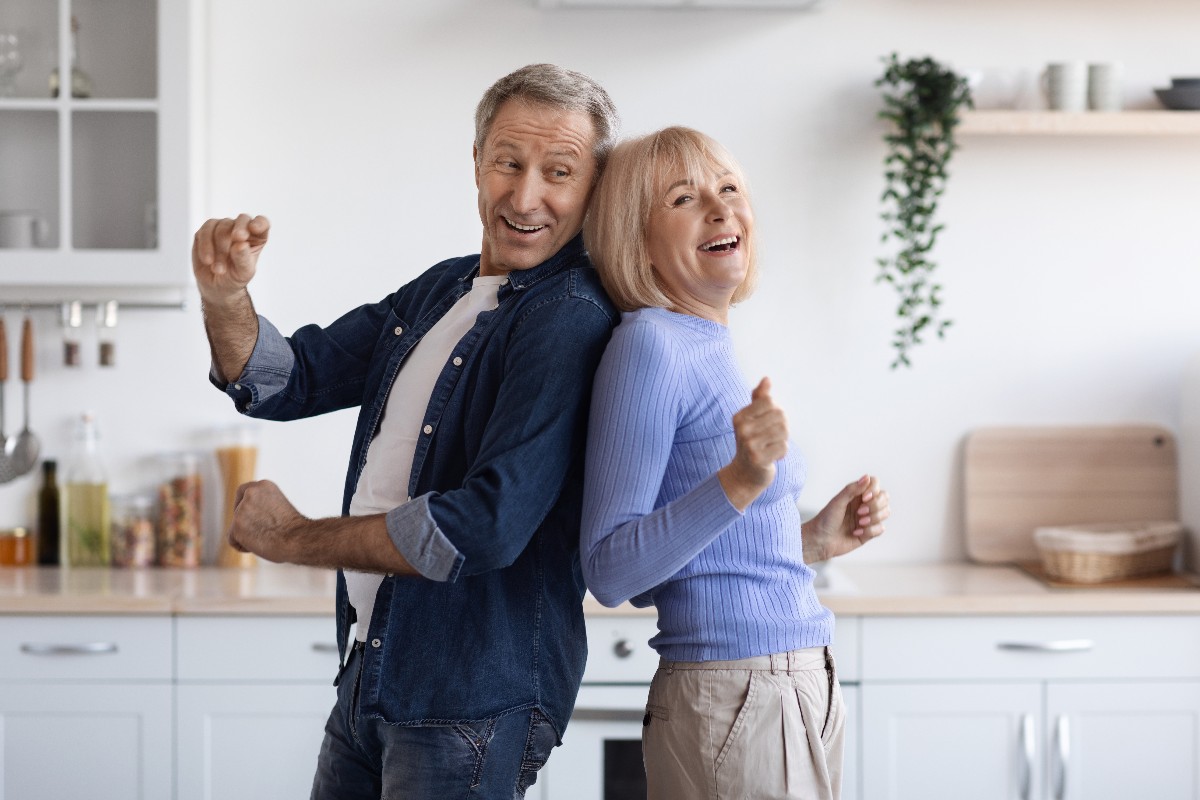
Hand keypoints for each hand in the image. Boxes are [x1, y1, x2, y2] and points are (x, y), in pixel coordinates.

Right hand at [192, 214, 269, 304]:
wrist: (216, 285)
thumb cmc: (235, 277)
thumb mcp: (243, 273)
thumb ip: (243, 259)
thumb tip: (240, 244)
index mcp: (257, 237)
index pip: (262, 222)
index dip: (260, 223)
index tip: (254, 228)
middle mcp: (241, 228)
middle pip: (242, 219)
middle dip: (239, 228)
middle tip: (238, 238)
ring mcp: (222, 227)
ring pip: (221, 227)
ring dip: (220, 248)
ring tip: (219, 269)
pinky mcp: (205, 231)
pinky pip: (204, 232)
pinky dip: (205, 247)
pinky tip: (208, 261)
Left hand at [227, 479, 304, 563]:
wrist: (298, 539)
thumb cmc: (294, 529)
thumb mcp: (278, 507)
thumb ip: (262, 507)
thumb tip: (250, 519)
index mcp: (263, 485)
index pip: (243, 491)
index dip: (243, 504)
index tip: (250, 515)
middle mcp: (250, 494)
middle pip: (237, 512)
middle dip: (247, 524)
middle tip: (265, 531)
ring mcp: (242, 510)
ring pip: (236, 528)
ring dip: (248, 536)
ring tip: (267, 538)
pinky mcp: (236, 526)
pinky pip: (232, 540)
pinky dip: (243, 546)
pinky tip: (260, 545)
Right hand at [719, 377, 788, 510]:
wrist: (744, 474)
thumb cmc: (752, 443)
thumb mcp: (752, 420)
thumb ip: (759, 399)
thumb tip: (767, 379)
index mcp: (740, 417)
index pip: (770, 401)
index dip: (776, 411)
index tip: (770, 422)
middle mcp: (742, 429)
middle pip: (780, 415)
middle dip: (782, 426)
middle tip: (773, 438)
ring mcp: (749, 444)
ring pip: (783, 431)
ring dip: (783, 440)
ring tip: (773, 446)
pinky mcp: (759, 459)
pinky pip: (783, 447)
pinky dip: (782, 452)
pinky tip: (773, 457)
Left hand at [802, 474, 889, 562]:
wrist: (820, 541)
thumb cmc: (825, 520)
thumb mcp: (837, 502)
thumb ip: (852, 489)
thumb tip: (867, 477)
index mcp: (856, 494)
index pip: (875, 484)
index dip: (874, 489)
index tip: (864, 498)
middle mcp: (864, 504)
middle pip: (885, 498)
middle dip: (875, 505)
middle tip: (860, 512)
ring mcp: (868, 518)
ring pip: (886, 512)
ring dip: (874, 518)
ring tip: (859, 523)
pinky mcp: (869, 533)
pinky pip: (881, 528)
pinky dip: (870, 531)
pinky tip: (856, 532)